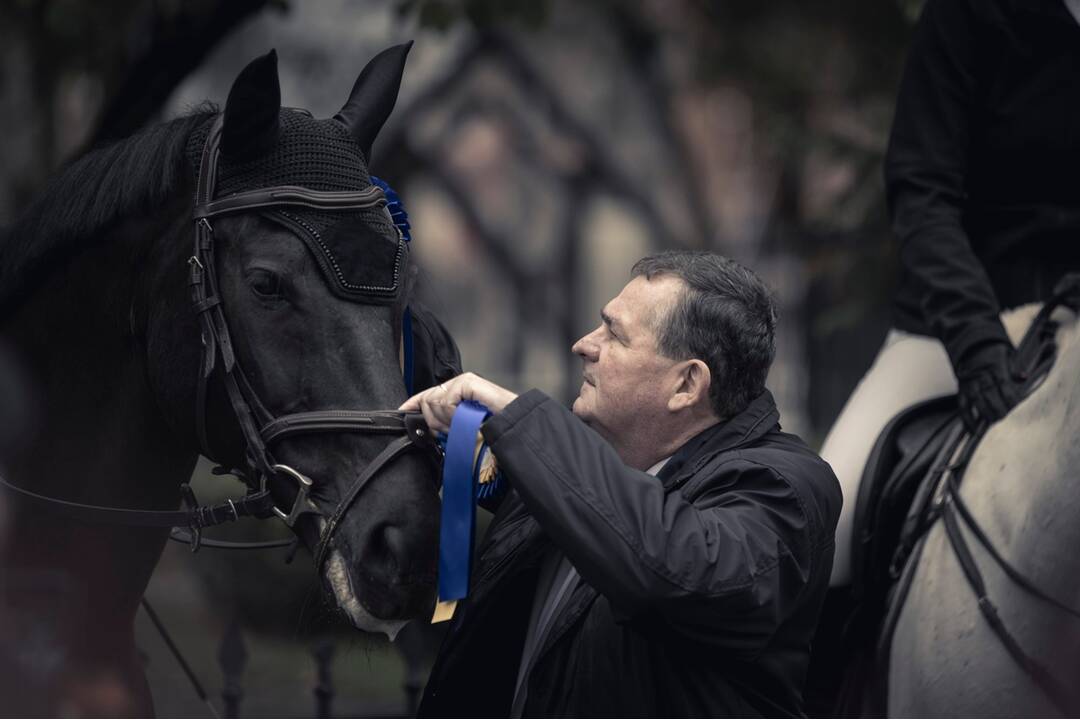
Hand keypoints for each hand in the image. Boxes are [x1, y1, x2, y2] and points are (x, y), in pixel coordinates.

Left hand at [399, 372, 517, 433]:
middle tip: (450, 430)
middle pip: (426, 401)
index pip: (427, 394)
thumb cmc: (492, 426)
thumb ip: (447, 423)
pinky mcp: (468, 382)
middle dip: (434, 421)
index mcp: (456, 392)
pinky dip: (453, 414)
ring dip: (445, 420)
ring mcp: (463, 381)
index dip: (413, 403)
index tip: (402, 411)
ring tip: (462, 425)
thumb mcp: (463, 426)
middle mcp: (458, 384)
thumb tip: (428, 427)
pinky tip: (466, 417)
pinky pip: (446, 402)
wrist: (512, 424)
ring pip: (434, 403)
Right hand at [955, 341, 1023, 431]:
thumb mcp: (1008, 354)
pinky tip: (973, 428)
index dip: (1010, 396)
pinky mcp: (961, 388)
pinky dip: (966, 418)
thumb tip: (1023, 378)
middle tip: (1005, 416)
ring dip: (984, 412)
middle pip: (989, 392)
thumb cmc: (994, 352)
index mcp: (994, 363)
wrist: (971, 343)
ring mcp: (968, 381)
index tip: (1016, 405)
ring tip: (993, 420)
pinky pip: (962, 405)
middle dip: (998, 407)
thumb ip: (1015, 368)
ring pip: (975, 399)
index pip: (1003, 383)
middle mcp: (979, 372)